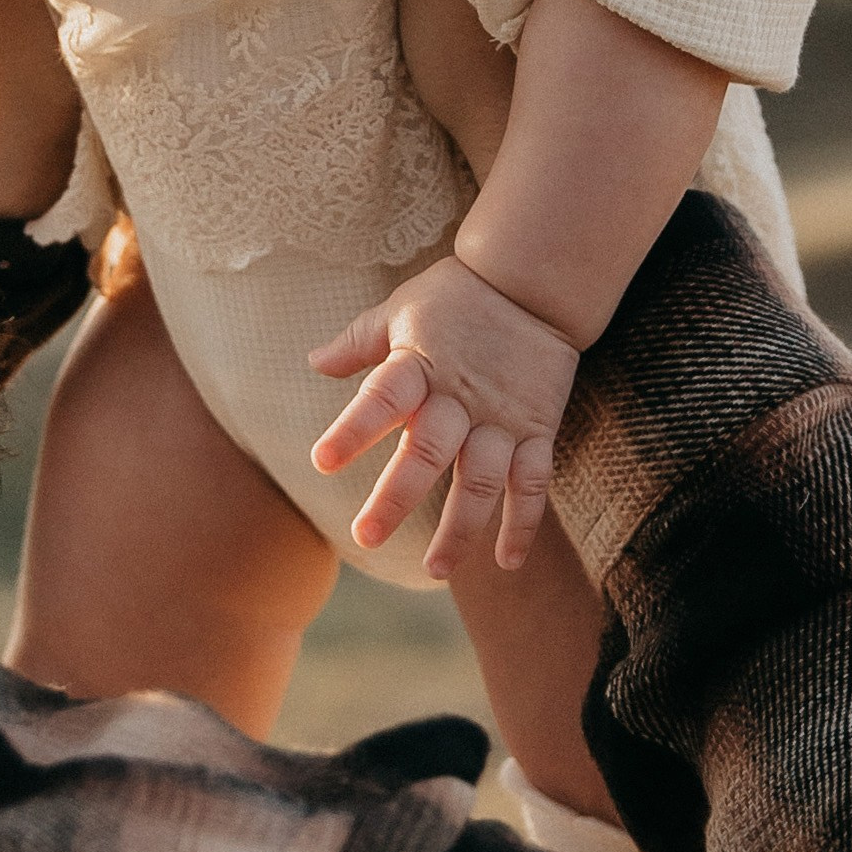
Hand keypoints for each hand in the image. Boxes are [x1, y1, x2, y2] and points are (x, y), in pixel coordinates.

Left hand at [308, 252, 577, 577]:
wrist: (534, 281)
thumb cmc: (457, 295)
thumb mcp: (400, 309)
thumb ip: (359, 342)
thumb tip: (314, 363)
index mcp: (418, 366)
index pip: (381, 398)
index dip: (353, 429)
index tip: (322, 460)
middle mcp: (460, 398)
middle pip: (428, 452)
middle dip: (397, 497)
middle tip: (366, 536)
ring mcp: (502, 418)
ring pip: (482, 480)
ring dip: (460, 527)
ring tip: (436, 569)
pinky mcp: (536, 429)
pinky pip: (533, 482)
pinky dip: (523, 521)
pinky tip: (506, 560)